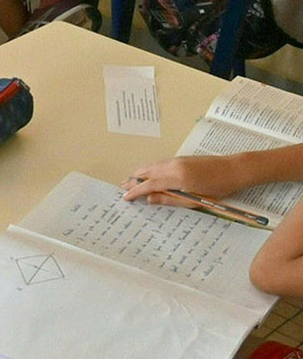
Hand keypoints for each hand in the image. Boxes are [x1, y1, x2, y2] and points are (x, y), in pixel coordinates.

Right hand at [122, 155, 250, 204]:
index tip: (125, 197)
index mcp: (176, 177)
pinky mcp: (181, 158)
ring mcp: (176, 160)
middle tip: (123, 189)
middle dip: (133, 180)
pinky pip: (159, 163)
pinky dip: (149, 170)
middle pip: (146, 171)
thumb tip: (150, 199)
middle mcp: (173, 165)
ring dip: (140, 174)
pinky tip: (149, 175)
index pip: (149, 184)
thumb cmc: (219, 188)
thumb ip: (171, 199)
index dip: (135, 191)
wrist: (235, 169)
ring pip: (151, 166)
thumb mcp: (195, 199)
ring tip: (131, 182)